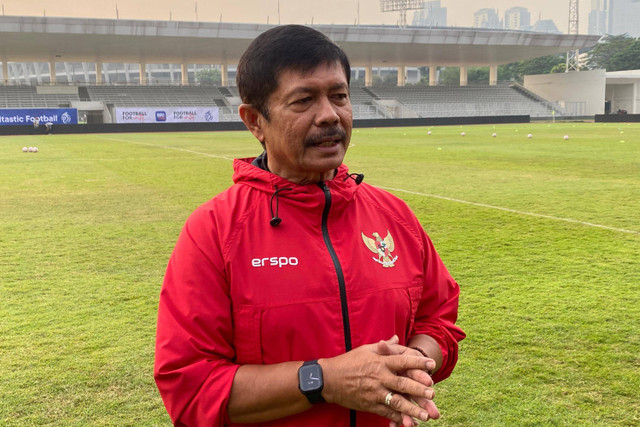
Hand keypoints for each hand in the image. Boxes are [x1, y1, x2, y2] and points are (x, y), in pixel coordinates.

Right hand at [319, 337, 434, 424]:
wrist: (328, 379)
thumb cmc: (348, 362)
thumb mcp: (365, 350)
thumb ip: (384, 346)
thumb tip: (395, 338)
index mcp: (379, 362)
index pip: (402, 361)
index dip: (418, 363)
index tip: (432, 365)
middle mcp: (379, 377)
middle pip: (403, 384)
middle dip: (419, 390)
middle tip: (433, 394)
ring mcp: (374, 393)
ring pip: (396, 402)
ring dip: (412, 409)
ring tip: (426, 415)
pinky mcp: (369, 405)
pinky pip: (386, 413)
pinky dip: (399, 418)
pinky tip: (409, 422)